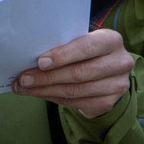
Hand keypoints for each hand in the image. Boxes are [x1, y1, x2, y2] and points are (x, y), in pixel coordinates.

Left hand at [10, 28, 133, 117]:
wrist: (109, 74)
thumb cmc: (87, 53)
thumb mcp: (81, 42)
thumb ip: (64, 46)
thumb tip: (28, 57)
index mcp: (111, 40)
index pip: (87, 47)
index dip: (63, 55)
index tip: (40, 62)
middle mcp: (120, 62)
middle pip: (80, 72)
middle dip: (47, 76)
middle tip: (24, 78)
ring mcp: (117, 85)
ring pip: (75, 90)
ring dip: (45, 90)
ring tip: (25, 88)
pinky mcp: (108, 102)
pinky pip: (76, 102)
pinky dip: (53, 98)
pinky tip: (39, 93)